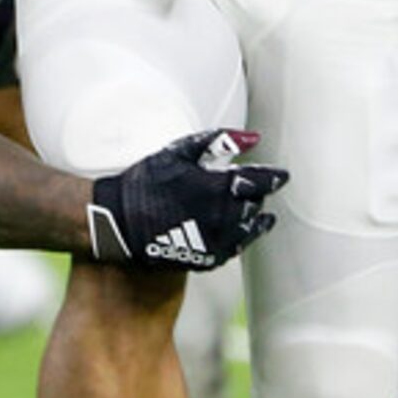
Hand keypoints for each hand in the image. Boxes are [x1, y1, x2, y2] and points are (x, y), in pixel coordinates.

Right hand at [85, 129, 288, 271]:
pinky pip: (234, 249)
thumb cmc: (144, 183)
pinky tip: (237, 231)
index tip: (281, 175)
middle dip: (258, 195)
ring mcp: (216, 241)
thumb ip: (217, 142)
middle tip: (258, 189)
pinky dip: (239, 238)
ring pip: (250, 230)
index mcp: (220, 188)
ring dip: (254, 219)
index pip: (261, 182)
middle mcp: (224, 217)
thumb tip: (254, 138)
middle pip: (256, 205)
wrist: (117, 223)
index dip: (274, 177)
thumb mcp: (178, 153)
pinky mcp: (206, 259)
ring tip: (257, 213)